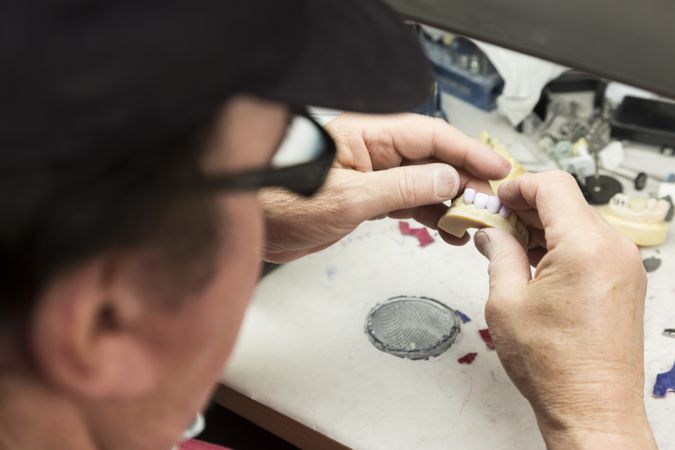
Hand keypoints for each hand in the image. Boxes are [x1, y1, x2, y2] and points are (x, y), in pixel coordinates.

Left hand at [260, 113, 509, 261]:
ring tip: (473, 220)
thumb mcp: (349, 198)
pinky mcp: (367, 198)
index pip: (430, 136)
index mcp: (366, 135)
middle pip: (432, 158)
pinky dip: (429, 215)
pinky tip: (446, 229)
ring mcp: (371, 175)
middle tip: (491, 201)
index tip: (496, 168)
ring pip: (424, 182)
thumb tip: (447, 180)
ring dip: (450, 201)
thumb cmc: (281, 203)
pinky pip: (408, 201)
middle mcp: (372, 151)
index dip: (468, 150)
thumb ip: (401, 188)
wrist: (254, 229)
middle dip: (465, 178)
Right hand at [474, 171, 655, 448]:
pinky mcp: (625, 281)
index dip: (518, 186)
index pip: (552, 186)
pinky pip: (592, 244)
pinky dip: (562, 244)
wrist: (593, 408)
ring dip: (544, 227)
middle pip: (566, 201)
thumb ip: (499, 254)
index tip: (497, 199)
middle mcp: (613, 250)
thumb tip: (492, 233)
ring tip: (511, 248)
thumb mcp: (506, 302)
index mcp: (584, 247)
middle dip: (527, 207)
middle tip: (495, 224)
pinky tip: (536, 263)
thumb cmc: (555, 366)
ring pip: (579, 222)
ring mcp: (625, 265)